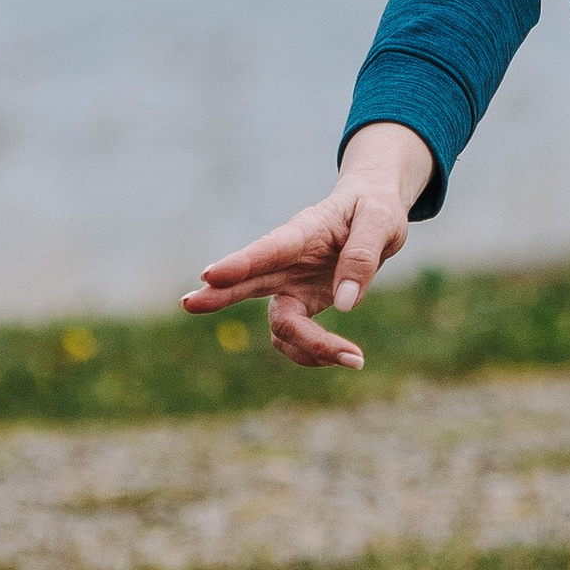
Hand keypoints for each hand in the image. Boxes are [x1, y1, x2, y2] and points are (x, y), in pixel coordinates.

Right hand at [182, 121, 434, 368]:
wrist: (373, 213)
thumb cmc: (374, 209)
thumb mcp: (381, 221)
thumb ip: (362, 256)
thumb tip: (343, 306)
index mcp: (303, 231)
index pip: (268, 248)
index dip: (240, 263)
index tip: (211, 274)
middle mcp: (287, 261)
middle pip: (248, 282)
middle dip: (219, 295)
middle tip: (188, 303)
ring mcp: (289, 285)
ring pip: (280, 324)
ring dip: (309, 347)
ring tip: (356, 359)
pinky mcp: (301, 304)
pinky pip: (294, 337)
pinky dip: (315, 352)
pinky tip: (346, 356)